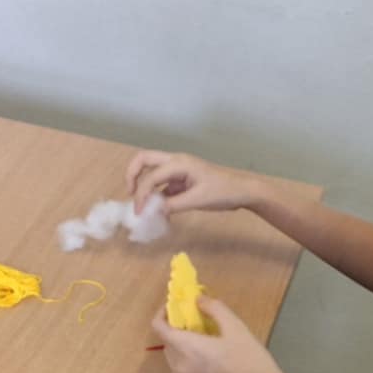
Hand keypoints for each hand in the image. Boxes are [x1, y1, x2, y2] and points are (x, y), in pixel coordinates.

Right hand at [124, 150, 263, 214]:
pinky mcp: (181, 180)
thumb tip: (152, 212)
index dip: (141, 195)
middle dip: (132, 175)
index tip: (140, 213)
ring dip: (144, 186)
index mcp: (179, 163)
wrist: (242, 191)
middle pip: (144, 160)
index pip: (151, 177)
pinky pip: (162, 185)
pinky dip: (157, 196)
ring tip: (144, 206)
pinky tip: (160, 212)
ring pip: (151, 171)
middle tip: (130, 194)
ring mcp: (178, 170)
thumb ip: (173, 205)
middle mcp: (175, 162)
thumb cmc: (223, 192)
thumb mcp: (197, 200)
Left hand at [150, 298, 293, 372]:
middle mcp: (179, 367)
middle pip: (168, 343)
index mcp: (186, 347)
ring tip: (204, 348)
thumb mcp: (236, 327)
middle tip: (197, 327)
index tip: (174, 309)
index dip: (162, 315)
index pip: (158, 327)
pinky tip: (207, 368)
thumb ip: (214, 309)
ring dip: (182, 351)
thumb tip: (197, 299)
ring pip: (173, 361)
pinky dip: (186, 369)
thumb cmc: (250, 360)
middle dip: (177, 332)